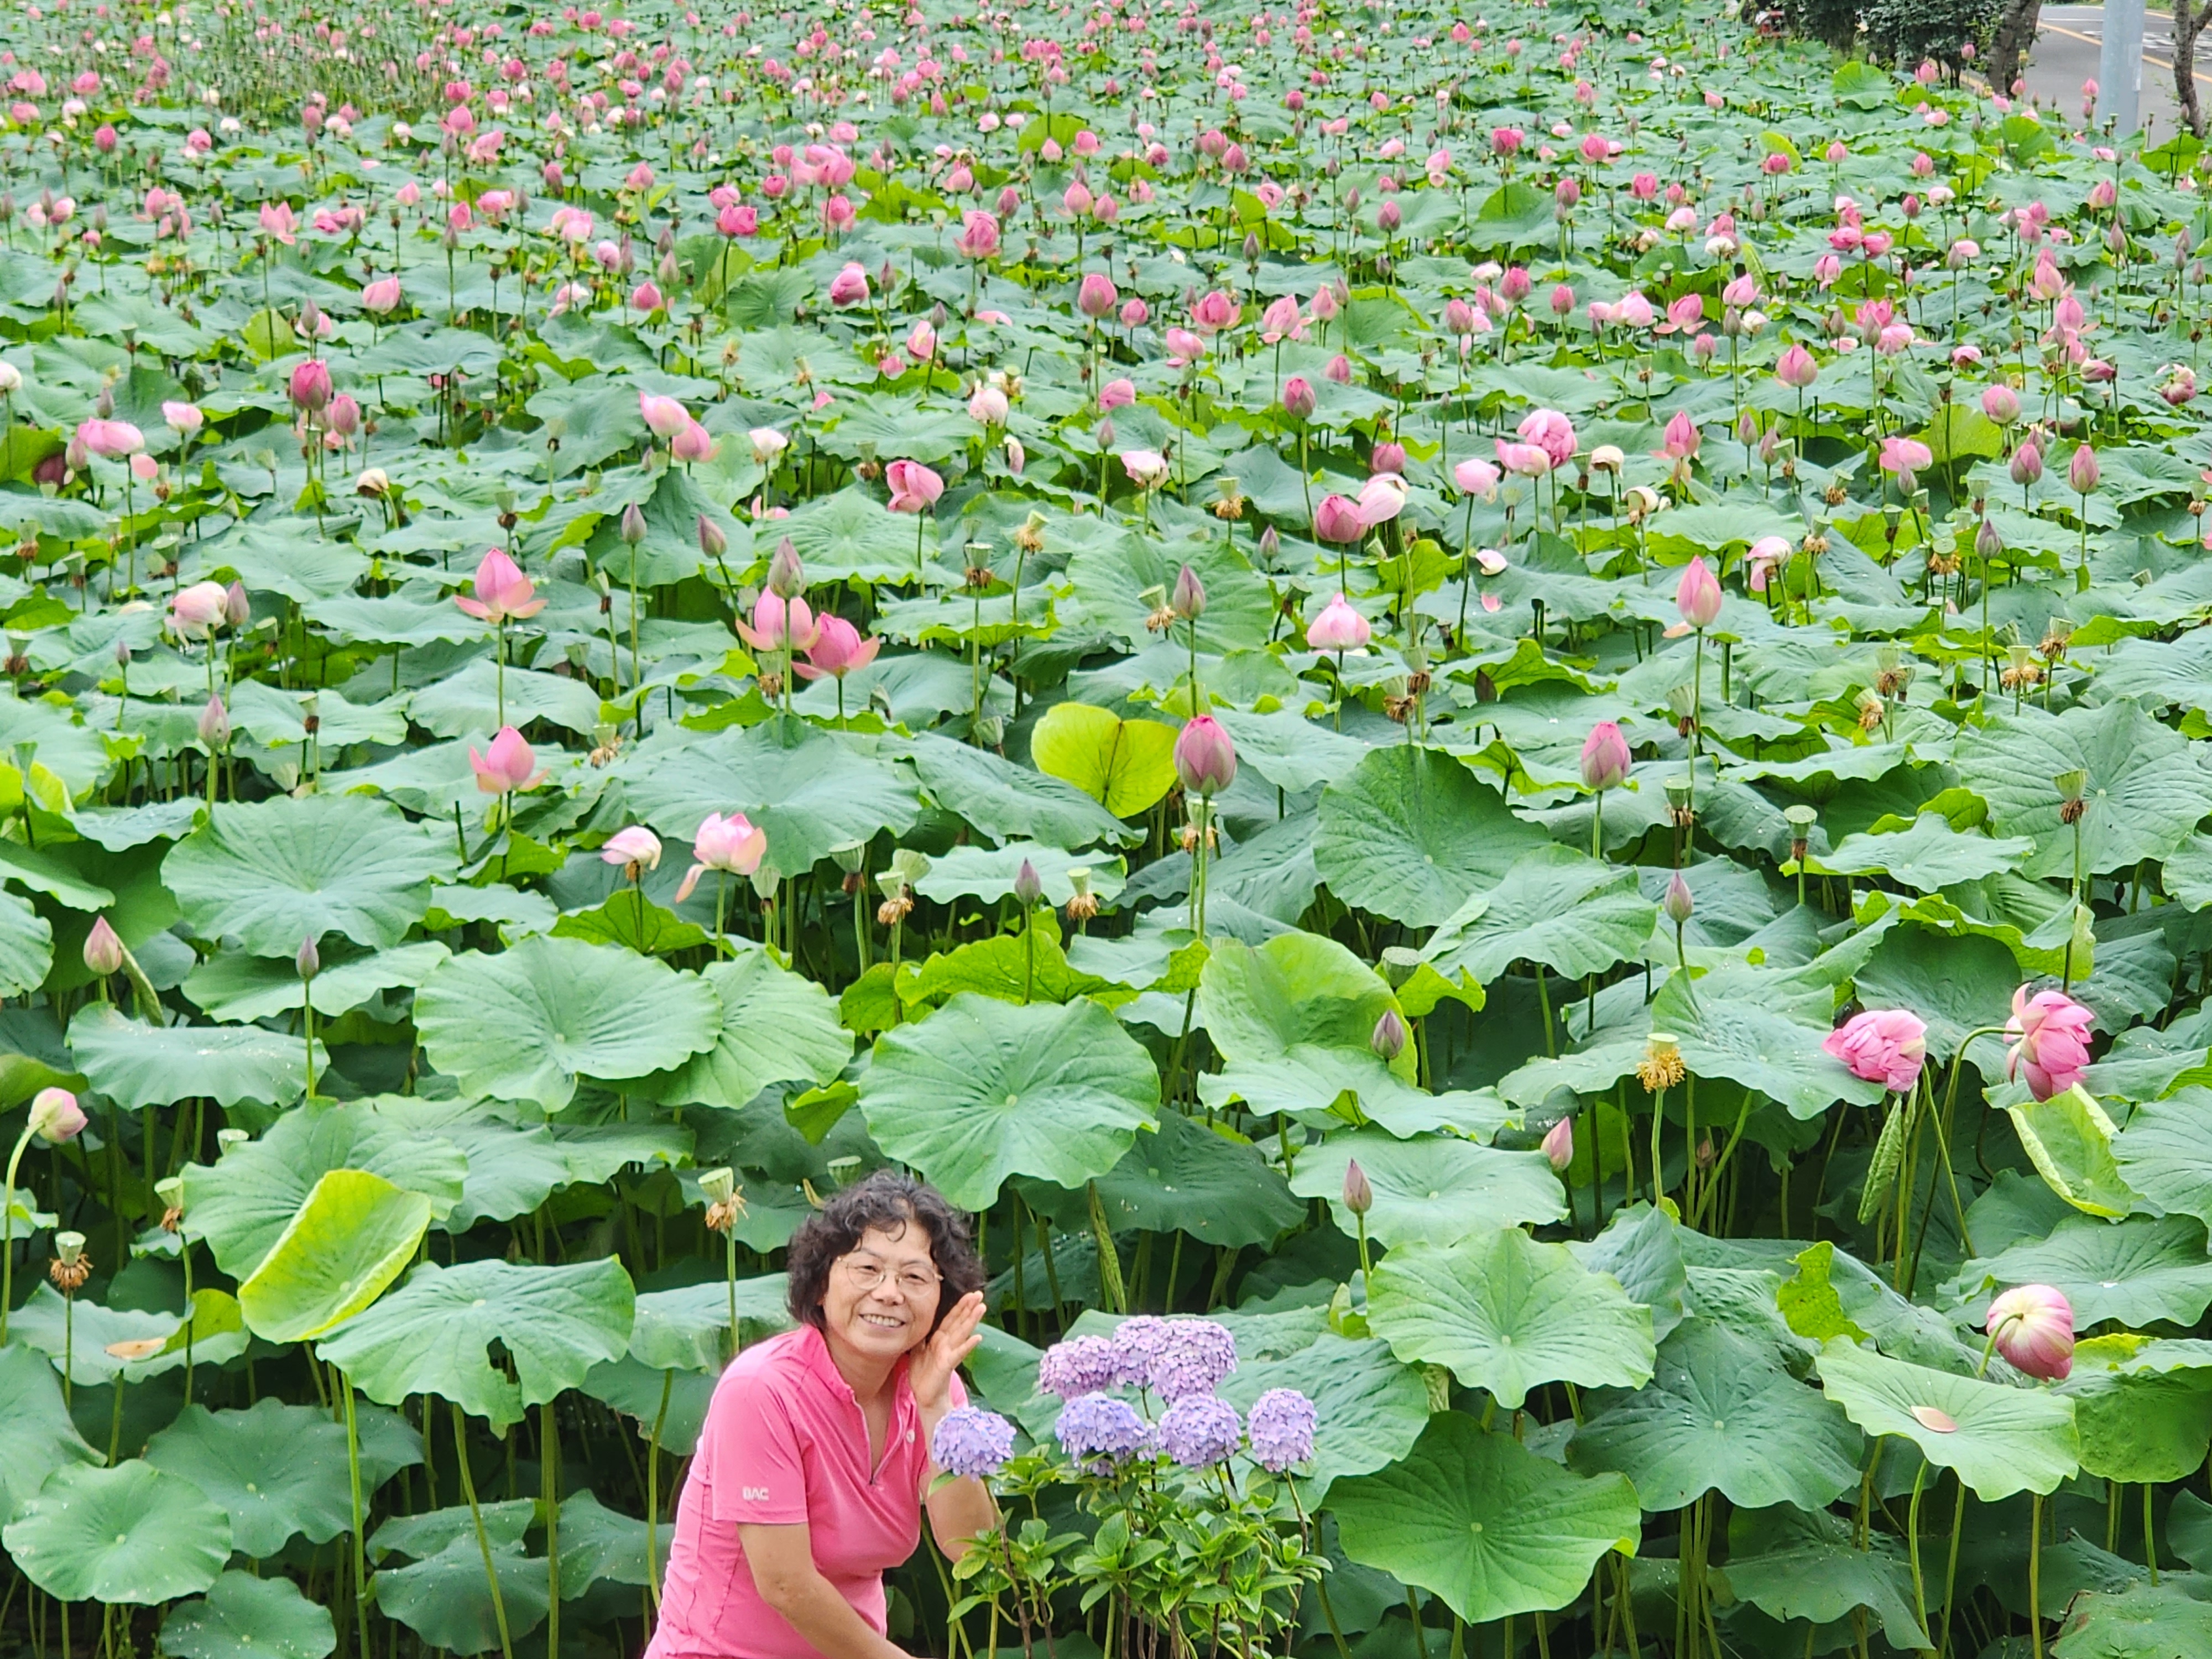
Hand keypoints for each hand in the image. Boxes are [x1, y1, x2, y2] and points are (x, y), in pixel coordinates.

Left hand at [909, 1290, 985, 1411]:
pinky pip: (959, 1353)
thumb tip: (919, 1322)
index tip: (969, 1294)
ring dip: (972, 1320)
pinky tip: (978, 1338)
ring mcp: (949, 1353)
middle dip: (969, 1307)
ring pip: (962, 1333)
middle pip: (959, 1322)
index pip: (950, 1319)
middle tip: (979, 1294)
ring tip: (982, 1308)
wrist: (925, 1396)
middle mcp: (946, 1344)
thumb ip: (922, 1337)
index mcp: (939, 1339)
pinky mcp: (947, 1364)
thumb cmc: (922, 1375)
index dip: (959, 1306)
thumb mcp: (917, 1351)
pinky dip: (968, 1345)